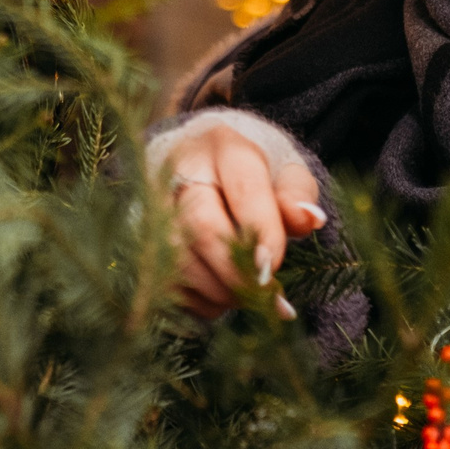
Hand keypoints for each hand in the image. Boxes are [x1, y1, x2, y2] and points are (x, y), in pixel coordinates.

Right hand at [162, 122, 326, 318]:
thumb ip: (298, 195)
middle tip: (263, 294)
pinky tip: (221, 296)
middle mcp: (180, 173)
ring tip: (248, 295)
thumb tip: (310, 219)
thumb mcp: (283, 174)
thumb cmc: (252, 178)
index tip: (272, 267)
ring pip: (179, 259)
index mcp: (225, 147)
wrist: (198, 169)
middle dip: (235, 270)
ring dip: (218, 290)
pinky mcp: (139, 240)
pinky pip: (167, 283)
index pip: (243, 187)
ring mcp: (151, 207)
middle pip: (200, 224)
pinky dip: (198, 301)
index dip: (260, 229)